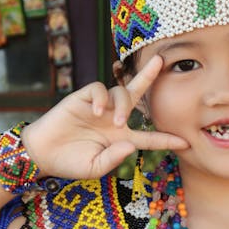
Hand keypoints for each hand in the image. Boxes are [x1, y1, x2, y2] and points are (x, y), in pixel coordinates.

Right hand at [21, 54, 186, 179]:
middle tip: (162, 61)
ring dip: (123, 106)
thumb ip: (113, 159)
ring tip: (115, 122)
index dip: (166, 140)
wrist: (42, 154)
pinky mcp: (82, 98)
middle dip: (149, 76)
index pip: (149, 137)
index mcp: (121, 138)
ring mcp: (98, 107)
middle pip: (136, 93)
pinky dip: (101, 98)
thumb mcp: (94, 168)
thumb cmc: (70, 163)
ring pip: (120, 92)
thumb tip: (131, 144)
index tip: (185, 143)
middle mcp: (113, 118)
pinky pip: (98, 89)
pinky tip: (97, 112)